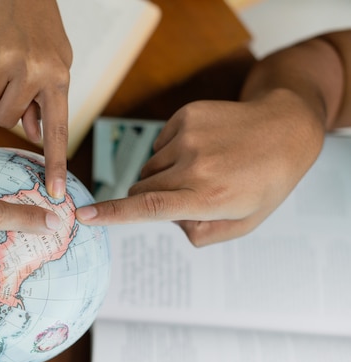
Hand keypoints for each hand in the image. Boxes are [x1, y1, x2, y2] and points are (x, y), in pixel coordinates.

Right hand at [0, 0, 72, 197]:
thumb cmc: (40, 37)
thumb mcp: (56, 67)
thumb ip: (45, 103)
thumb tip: (34, 135)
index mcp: (58, 79)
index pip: (56, 131)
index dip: (56, 165)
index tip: (56, 194)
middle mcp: (33, 70)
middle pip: (6, 120)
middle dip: (6, 107)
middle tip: (13, 79)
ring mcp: (3, 58)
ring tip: (2, 62)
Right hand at [76, 89, 324, 245]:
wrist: (286, 129)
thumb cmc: (265, 182)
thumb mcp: (244, 224)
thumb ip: (201, 234)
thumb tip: (170, 220)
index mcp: (208, 197)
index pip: (149, 208)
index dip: (113, 214)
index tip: (85, 216)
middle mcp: (195, 166)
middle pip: (141, 189)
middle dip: (150, 198)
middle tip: (185, 195)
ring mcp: (189, 137)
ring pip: (149, 168)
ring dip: (164, 175)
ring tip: (202, 168)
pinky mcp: (186, 117)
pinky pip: (159, 145)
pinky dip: (172, 153)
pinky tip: (202, 149)